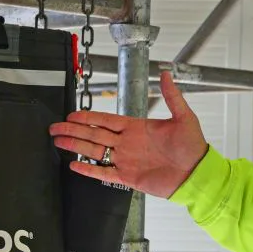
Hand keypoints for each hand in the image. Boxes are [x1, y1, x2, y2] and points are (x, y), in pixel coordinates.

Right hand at [49, 71, 208, 198]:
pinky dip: (88, 169)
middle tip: (54, 127)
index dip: (88, 117)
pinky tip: (74, 165)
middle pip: (94, 134)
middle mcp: (127, 143)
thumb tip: (166, 74)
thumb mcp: (184, 117)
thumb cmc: (192, 146)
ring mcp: (126, 160)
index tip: (71, 114)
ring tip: (57, 141)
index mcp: (137, 127)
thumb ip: (172, 96)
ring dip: (75, 146)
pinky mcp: (128, 177)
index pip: (106, 119)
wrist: (197, 174)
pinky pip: (103, 172)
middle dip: (73, 130)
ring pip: (94, 151)